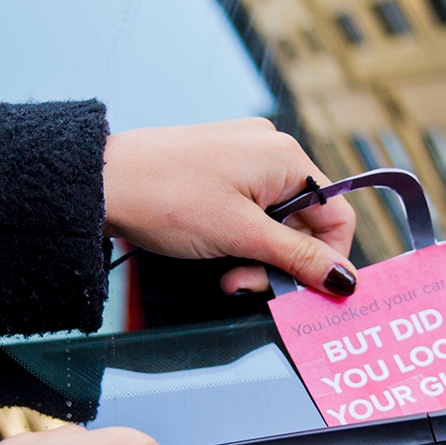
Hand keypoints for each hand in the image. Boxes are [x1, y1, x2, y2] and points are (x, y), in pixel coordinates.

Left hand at [102, 118, 358, 295]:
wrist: (101, 182)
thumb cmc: (166, 198)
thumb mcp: (240, 235)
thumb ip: (297, 257)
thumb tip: (344, 278)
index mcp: (286, 158)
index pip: (337, 217)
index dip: (326, 261)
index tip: (302, 292)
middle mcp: (271, 151)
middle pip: (305, 222)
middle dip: (280, 263)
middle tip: (244, 286)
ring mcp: (244, 158)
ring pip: (276, 222)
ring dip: (257, 257)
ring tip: (225, 274)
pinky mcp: (220, 169)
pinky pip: (250, 212)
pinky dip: (240, 240)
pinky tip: (217, 254)